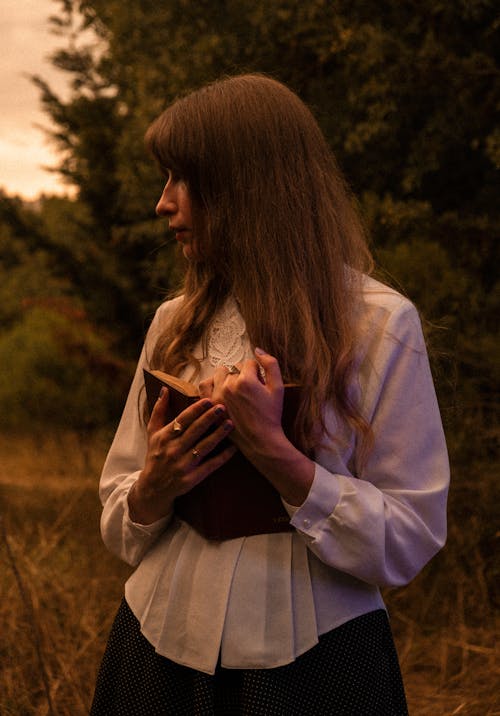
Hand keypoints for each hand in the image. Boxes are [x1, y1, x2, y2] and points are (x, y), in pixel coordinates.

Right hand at [128, 388, 235, 523]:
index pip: (182, 420)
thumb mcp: (153, 433)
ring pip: (204, 447)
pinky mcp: (192, 478)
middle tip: (223, 407)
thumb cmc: (155, 455)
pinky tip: (234, 448)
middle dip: (209, 418)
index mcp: (164, 437)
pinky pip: (210, 466)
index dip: (195, 410)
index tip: (208, 400)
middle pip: (194, 431)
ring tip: (230, 424)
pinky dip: (222, 457)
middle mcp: (173, 450)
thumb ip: (159, 410)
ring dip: (218, 435)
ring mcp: (183, 465)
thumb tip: (165, 389)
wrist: (153, 488)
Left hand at [200, 349, 284, 455]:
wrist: (261, 440)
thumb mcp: (278, 388)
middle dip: (242, 377)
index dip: (256, 373)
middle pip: (234, 369)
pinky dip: (211, 385)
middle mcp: (229, 386)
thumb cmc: (271, 415)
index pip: (248, 363)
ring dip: (226, 379)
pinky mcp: (210, 406)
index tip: (259, 386)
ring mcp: (217, 396)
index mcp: (246, 380)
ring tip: (235, 391)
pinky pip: (204, 386)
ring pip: (219, 375)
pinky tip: (220, 391)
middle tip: (248, 392)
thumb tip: (257, 350)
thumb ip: (271, 364)